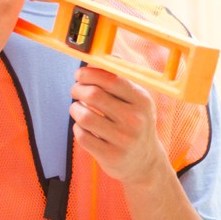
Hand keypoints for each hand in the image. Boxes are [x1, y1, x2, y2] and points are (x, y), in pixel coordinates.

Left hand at [69, 67, 168, 183]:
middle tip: (75, 91)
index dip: (89, 73)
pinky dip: (78, 128)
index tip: (79, 75)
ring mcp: (123, 140)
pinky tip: (84, 127)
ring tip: (77, 109)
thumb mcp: (137, 102)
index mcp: (142, 101)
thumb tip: (104, 57)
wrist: (145, 162)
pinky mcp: (110, 156)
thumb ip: (121, 80)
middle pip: (93, 95)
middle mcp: (135, 120)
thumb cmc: (135, 125)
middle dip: (77, 89)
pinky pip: (82, 135)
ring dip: (74, 109)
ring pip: (84, 116)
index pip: (111, 79)